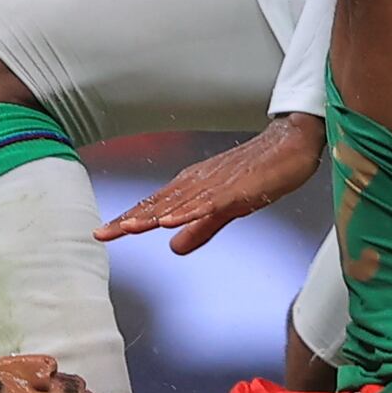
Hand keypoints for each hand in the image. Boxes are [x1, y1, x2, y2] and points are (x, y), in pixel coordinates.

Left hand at [100, 115, 325, 254]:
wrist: (289, 144)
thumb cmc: (257, 172)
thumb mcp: (225, 209)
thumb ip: (199, 228)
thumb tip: (174, 248)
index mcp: (192, 187)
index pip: (153, 207)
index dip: (128, 221)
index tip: (102, 233)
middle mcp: (197, 183)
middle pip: (158, 205)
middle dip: (129, 220)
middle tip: (102, 234)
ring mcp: (215, 185)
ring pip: (177, 204)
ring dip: (152, 216)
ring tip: (127, 228)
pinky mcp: (235, 189)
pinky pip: (208, 203)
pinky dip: (188, 212)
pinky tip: (172, 222)